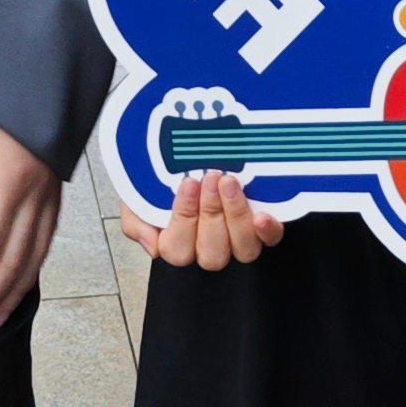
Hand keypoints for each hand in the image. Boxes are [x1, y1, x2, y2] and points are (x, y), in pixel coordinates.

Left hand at [0, 92, 58, 333]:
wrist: (35, 52)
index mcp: (11, 179)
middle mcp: (37, 190)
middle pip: (14, 261)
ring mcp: (51, 187)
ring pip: (37, 253)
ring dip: (12, 290)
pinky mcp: (54, 180)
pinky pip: (49, 235)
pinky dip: (33, 265)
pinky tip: (21, 276)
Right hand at [118, 170, 283, 271]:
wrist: (189, 152)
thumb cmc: (162, 181)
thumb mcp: (138, 198)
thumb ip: (136, 222)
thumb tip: (151, 244)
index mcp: (178, 244)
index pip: (178, 250)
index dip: (184, 219)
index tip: (187, 184)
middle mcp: (209, 248)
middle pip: (212, 254)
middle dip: (210, 214)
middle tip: (210, 178)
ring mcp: (237, 240)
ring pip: (242, 249)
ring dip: (236, 216)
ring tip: (230, 183)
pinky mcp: (262, 228)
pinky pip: (270, 239)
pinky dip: (268, 230)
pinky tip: (262, 216)